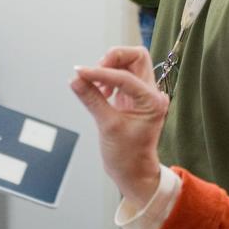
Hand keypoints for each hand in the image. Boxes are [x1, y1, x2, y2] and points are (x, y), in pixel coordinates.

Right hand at [71, 47, 168, 206]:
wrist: (133, 172)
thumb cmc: (127, 156)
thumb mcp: (107, 126)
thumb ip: (92, 99)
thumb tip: (76, 79)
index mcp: (152, 101)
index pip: (125, 76)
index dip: (101, 73)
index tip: (80, 72)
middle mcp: (152, 94)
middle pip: (136, 57)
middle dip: (113, 58)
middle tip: (94, 71)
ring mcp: (144, 94)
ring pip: (130, 63)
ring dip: (110, 67)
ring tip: (94, 85)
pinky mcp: (133, 97)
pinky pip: (122, 75)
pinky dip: (108, 76)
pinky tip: (99, 90)